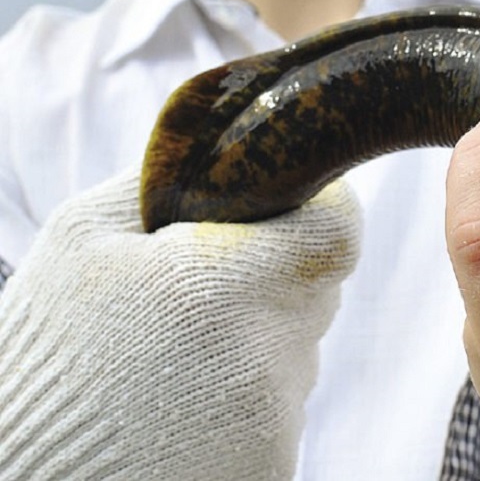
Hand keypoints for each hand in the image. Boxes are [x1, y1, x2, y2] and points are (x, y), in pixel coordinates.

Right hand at [0, 167, 359, 479]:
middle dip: (274, 270)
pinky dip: (248, 390)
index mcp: (219, 289)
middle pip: (316, 285)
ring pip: (299, 344)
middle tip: (204, 285)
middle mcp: (263, 360)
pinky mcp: (274, 466)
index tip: (283, 207)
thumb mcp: (85, 234)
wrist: (27, 471)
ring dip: (257, 332)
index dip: (317, 208)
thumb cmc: (49, 344)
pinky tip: (191, 399)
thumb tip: (239, 144)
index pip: (336, 229)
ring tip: (182, 350)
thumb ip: (174, 174)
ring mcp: (273, 423)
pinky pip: (283, 401)